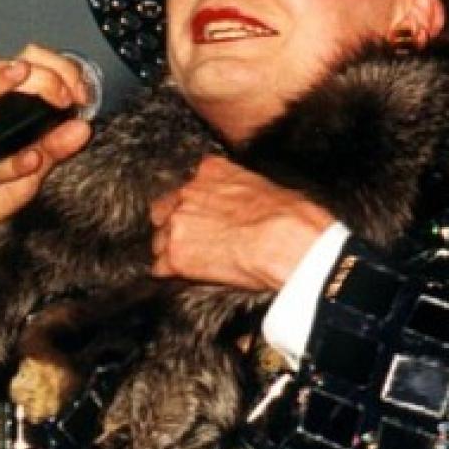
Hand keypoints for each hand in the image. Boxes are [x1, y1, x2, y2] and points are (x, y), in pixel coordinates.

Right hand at [0, 45, 93, 328]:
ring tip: (35, 86)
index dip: (57, 69)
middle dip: (43, 72)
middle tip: (69, 94)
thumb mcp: (31, 172)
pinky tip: (31, 158)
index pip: (26, 69)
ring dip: (7, 87)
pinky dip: (11, 161)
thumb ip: (54, 148)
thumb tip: (81, 127)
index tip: (80, 91)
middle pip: (2, 70)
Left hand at [150, 155, 332, 291]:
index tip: (204, 215)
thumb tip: (249, 205)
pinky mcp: (176, 256)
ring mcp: (178, 224)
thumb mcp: (266, 186)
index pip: (190, 184)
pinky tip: (185, 277)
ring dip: (172, 250)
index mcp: (211, 171)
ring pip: (160, 240)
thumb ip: (243, 191)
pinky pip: (160, 268)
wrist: (285, 241)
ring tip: (192, 262)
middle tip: (194, 239)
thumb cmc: (288, 216)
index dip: (197, 204)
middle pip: (165, 210)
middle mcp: (188, 193)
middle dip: (177, 225)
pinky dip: (171, 274)